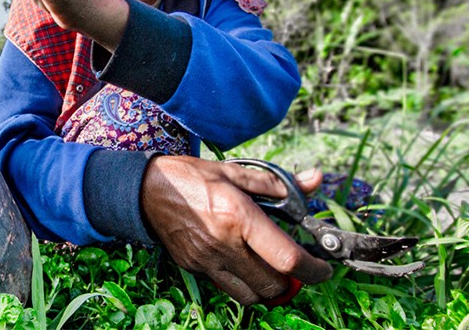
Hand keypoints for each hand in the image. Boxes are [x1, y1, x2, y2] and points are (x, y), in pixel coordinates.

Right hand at [140, 156, 332, 304]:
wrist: (145, 190)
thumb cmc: (191, 177)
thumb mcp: (234, 172)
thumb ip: (277, 183)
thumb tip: (315, 180)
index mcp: (239, 216)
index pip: (288, 259)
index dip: (314, 270)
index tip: (323, 268)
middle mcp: (225, 244)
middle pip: (275, 285)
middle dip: (292, 280)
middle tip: (293, 264)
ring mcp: (208, 261)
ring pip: (253, 295)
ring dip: (267, 287)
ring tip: (268, 267)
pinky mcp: (195, 268)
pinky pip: (228, 288)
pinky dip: (242, 283)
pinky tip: (240, 262)